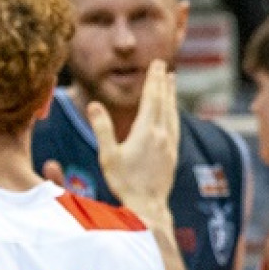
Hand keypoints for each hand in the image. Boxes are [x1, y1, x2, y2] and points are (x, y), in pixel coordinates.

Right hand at [90, 61, 180, 224]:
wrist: (149, 206)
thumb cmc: (124, 182)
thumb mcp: (108, 155)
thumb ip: (102, 128)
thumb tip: (93, 104)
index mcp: (146, 131)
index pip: (151, 98)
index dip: (153, 79)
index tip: (157, 63)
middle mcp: (162, 135)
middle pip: (164, 102)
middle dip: (163, 82)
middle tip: (163, 66)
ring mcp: (169, 145)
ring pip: (172, 113)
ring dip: (171, 95)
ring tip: (171, 81)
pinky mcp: (173, 154)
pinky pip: (175, 126)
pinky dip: (174, 112)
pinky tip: (173, 112)